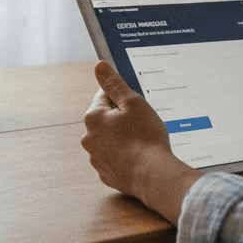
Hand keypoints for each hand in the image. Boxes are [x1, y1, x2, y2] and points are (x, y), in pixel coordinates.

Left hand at [81, 61, 200, 222]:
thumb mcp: (132, 102)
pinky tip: (139, 156)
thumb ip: (114, 83)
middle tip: (142, 123)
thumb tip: (99, 67)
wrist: (153, 176)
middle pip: (107, 119)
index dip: (123, 98)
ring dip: (123, 138)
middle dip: (123, 118)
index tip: (136, 105)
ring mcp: (96, 158)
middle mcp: (89, 138)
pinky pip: (115, 158)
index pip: (105, 96)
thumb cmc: (145, 138)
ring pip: (111, 139)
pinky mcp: (106, 174)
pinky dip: (125, 156)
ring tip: (142, 142)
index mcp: (93, 117)